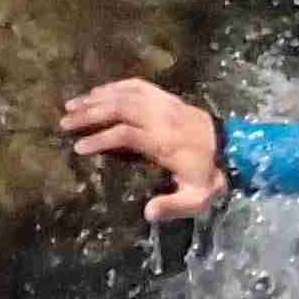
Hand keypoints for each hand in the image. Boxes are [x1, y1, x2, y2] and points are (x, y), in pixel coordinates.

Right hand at [59, 76, 226, 220]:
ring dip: (96, 98)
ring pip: (125, 93)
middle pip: (120, 108)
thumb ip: (173, 205)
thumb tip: (147, 213)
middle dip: (89, 114)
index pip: (126, 135)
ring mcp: (164, 104)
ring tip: (70, 106)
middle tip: (64, 123)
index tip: (78, 148)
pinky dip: (115, 86)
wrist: (234, 148)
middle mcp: (161, 118)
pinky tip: (97, 92)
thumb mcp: (197, 197)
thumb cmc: (210, 174)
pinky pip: (138, 85)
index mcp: (164, 142)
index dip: (101, 139)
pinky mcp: (167, 97)